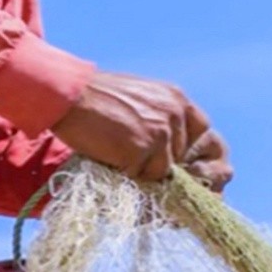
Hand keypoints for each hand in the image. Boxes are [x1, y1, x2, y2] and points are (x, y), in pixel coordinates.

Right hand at [55, 69, 232, 191]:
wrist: (68, 95)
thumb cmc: (97, 98)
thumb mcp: (141, 97)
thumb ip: (161, 117)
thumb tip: (171, 152)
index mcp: (176, 99)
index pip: (203, 132)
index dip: (187, 149)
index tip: (170, 156)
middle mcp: (174, 113)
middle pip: (181, 158)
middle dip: (159, 163)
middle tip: (130, 152)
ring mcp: (160, 131)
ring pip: (162, 171)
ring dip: (140, 169)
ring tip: (115, 148)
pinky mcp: (141, 147)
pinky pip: (140, 175)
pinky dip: (124, 171)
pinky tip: (108, 153)